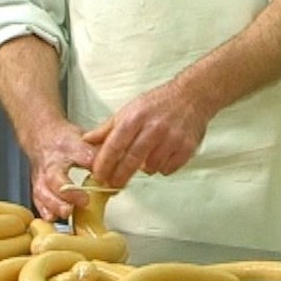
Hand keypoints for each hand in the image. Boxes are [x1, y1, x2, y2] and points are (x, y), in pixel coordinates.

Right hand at [18, 118, 96, 221]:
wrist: (41, 138)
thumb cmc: (64, 141)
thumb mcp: (85, 140)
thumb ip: (100, 153)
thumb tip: (117, 165)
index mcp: (67, 147)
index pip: (79, 153)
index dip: (90, 163)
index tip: (100, 175)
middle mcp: (52, 163)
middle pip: (56, 178)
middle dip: (68, 192)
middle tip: (84, 201)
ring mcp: (42, 177)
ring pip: (44, 192)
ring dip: (56, 204)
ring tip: (67, 212)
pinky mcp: (38, 189)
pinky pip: (38, 201)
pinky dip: (45, 211)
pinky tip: (52, 217)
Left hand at [83, 79, 214, 188]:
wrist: (192, 96)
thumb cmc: (159, 103)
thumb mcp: (130, 109)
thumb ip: (107, 128)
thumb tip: (87, 140)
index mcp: (136, 117)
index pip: (115, 145)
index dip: (104, 164)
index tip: (98, 175)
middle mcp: (153, 128)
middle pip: (131, 161)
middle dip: (119, 177)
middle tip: (114, 184)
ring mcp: (171, 139)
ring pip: (151, 168)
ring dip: (145, 168)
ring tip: (147, 157)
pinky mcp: (186, 148)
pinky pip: (167, 169)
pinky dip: (162, 167)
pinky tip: (163, 156)